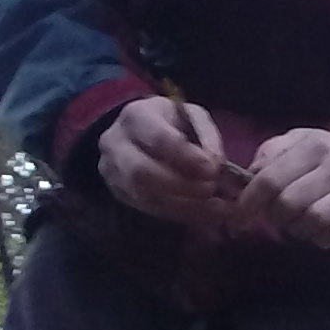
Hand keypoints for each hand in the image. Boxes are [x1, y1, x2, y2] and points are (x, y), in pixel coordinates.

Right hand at [101, 93, 242, 222]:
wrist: (141, 136)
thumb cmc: (172, 124)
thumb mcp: (192, 117)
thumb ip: (207, 135)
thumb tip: (216, 162)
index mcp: (136, 116)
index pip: (156, 137)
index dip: (185, 156)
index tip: (212, 168)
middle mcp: (116, 143)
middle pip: (142, 171)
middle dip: (181, 185)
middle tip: (211, 189)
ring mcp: (113, 170)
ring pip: (144, 195)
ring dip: (182, 204)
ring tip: (212, 205)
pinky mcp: (120, 193)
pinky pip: (148, 208)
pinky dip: (179, 213)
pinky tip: (202, 213)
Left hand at [231, 129, 329, 247]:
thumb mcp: (303, 143)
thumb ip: (272, 152)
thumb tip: (248, 175)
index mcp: (313, 145)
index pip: (269, 179)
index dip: (248, 202)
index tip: (238, 218)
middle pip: (287, 202)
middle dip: (275, 217)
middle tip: (278, 219)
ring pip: (312, 220)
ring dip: (298, 230)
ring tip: (300, 226)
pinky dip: (321, 239)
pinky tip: (320, 234)